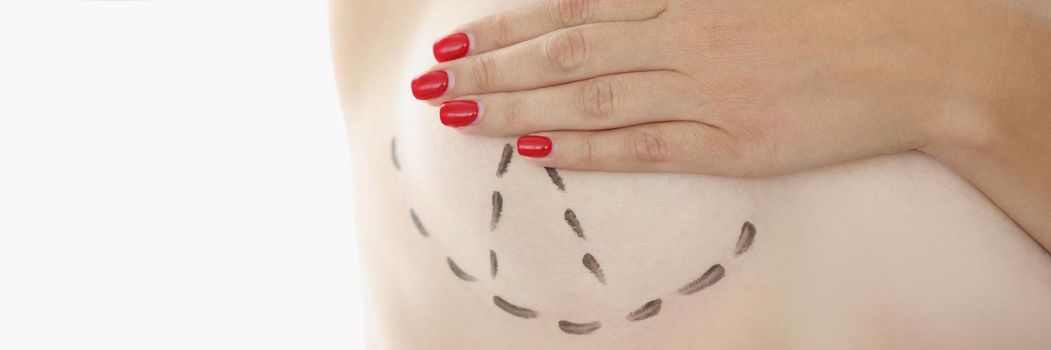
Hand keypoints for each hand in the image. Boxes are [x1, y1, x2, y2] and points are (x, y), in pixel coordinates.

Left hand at [411, 0, 1037, 176]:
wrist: (917, 55)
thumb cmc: (836, 8)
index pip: (572, 9)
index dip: (507, 27)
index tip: (457, 41)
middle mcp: (685, 38)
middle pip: (564, 55)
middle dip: (492, 70)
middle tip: (435, 85)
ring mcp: (706, 93)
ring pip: (590, 101)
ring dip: (519, 110)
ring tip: (464, 117)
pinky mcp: (732, 144)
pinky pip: (644, 148)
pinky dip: (588, 151)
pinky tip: (540, 153)